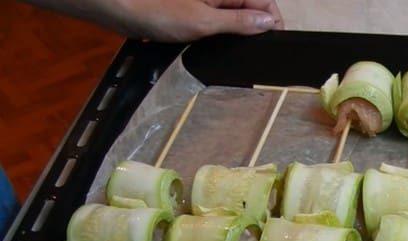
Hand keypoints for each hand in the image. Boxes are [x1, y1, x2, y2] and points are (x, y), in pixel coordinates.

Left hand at [24, 0, 284, 42]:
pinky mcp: (194, 12)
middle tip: (255, 54)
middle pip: (251, 9)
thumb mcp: (204, 21)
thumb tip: (269, 22)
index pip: (264, 1)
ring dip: (238, 35)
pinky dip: (221, 36)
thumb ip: (239, 22)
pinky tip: (218, 49)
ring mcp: (207, 3)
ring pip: (235, 18)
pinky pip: (218, 23)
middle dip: (256, 30)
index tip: (274, 43)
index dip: (272, 21)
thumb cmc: (158, 11)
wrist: (118, 9)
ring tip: (238, 54)